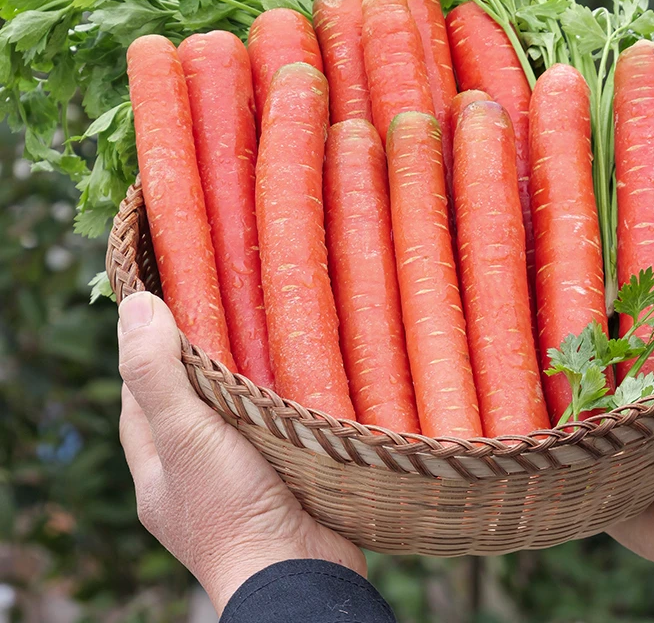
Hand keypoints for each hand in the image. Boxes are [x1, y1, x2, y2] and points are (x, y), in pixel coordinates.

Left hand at [117, 292, 365, 613]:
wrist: (297, 573)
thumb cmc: (232, 507)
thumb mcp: (184, 434)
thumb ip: (157, 374)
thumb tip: (134, 306)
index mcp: (155, 463)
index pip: (142, 390)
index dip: (152, 345)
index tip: (174, 302)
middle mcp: (189, 471)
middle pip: (188, 398)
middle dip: (203, 358)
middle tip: (230, 313)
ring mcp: (234, 476)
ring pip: (232, 413)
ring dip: (246, 380)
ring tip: (267, 338)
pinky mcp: (276, 478)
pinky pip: (269, 428)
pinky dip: (277, 404)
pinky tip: (296, 382)